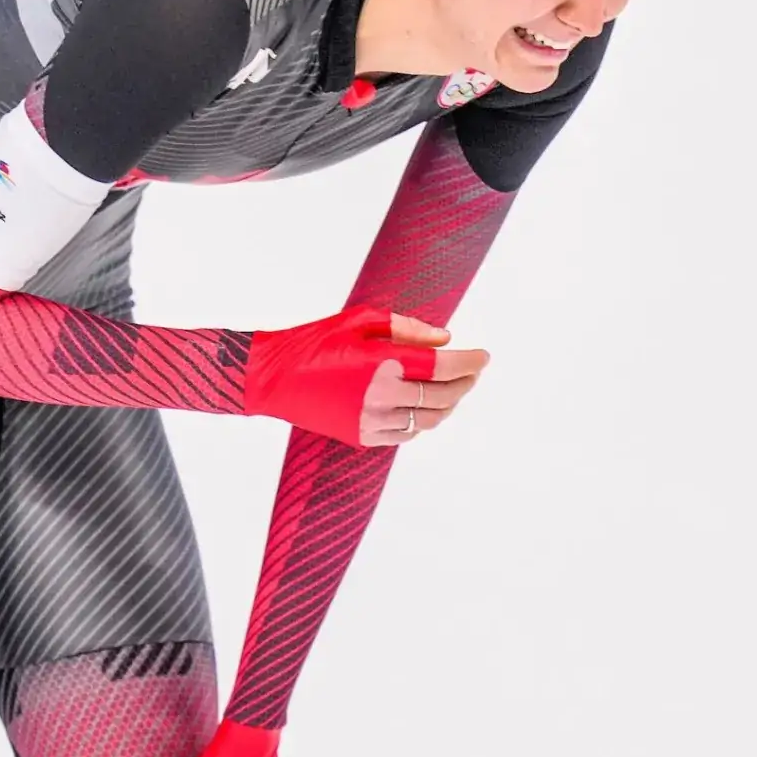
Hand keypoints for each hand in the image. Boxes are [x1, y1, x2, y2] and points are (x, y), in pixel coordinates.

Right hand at [245, 307, 489, 447]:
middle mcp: (382, 398)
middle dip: (465, 383)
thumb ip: (407, 327)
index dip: (470, 362)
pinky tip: (422, 405)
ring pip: (429, 420)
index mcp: (383, 364)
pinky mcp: (363, 437)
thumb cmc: (313, 341)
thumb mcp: (360, 320)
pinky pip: (407, 433)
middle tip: (473, 371)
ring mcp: (372, 422)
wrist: (272, 379)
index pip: (444, 368)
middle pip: (443, 397)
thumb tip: (446, 338)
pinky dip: (422, 419)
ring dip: (447, 405)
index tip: (484, 356)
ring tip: (453, 389)